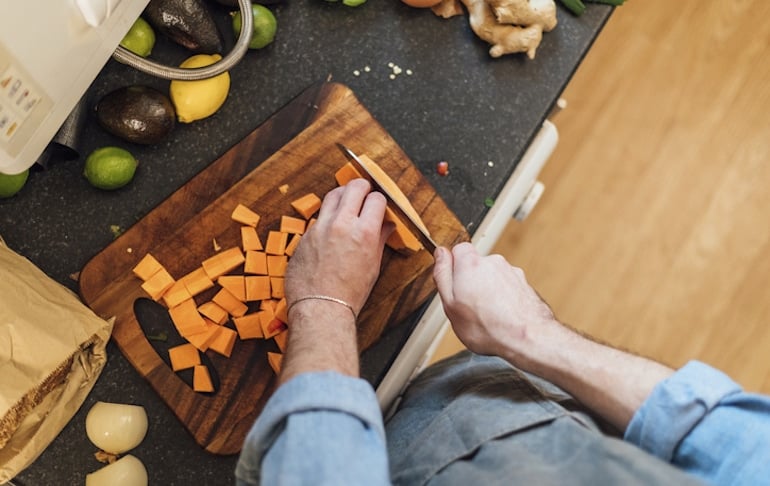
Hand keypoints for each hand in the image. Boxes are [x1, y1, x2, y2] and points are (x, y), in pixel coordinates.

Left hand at [279, 178, 392, 382]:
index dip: (380, 200)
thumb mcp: (373, 266)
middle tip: (366, 193)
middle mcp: (341, 224)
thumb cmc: (349, 293)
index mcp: (363, 232)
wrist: (320, 308)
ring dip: (343, 195)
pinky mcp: (305, 234)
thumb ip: (379, 240)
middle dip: (363, 187)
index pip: (376, 199)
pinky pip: (320, 216)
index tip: (379, 205)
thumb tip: (386, 226)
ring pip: (333, 194)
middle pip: (354, 187)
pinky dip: (328, 216)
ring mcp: (320, 227)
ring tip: (348, 204)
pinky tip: (332, 228)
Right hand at [432, 243, 556, 361]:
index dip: (453, 268)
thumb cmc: (487, 327)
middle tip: (469, 305)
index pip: (458, 250)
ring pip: (493, 277)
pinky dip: (504, 298)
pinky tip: (502, 316)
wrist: (527, 338)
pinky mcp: (525, 285)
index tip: (453, 284)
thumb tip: (441, 254)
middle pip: (476, 265)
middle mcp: (494, 262)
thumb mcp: (450, 304)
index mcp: (471, 264)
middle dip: (471, 281)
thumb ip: (443, 274)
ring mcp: (512, 272)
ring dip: (489, 291)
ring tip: (487, 315)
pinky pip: (508, 288)